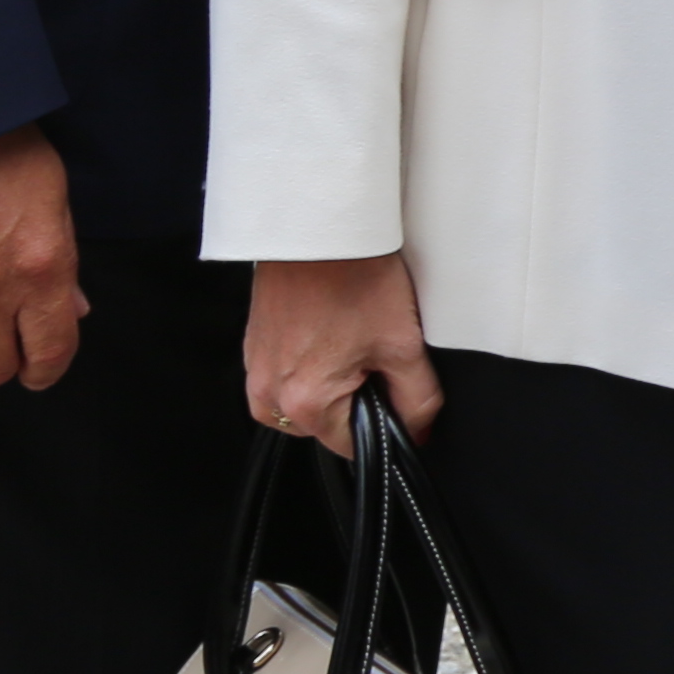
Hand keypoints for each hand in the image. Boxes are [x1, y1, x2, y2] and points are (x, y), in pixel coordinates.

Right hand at [244, 251, 439, 442]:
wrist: (317, 226)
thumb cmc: (354, 276)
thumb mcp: (402, 343)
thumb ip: (417, 399)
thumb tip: (418, 432)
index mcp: (304, 404)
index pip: (354, 447)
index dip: (386, 423)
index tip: (394, 386)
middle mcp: (269, 396)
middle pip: (328, 425)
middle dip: (357, 398)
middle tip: (372, 348)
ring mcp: (257, 371)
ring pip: (308, 401)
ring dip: (334, 379)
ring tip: (350, 333)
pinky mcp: (255, 348)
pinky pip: (289, 374)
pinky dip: (313, 360)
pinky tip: (331, 325)